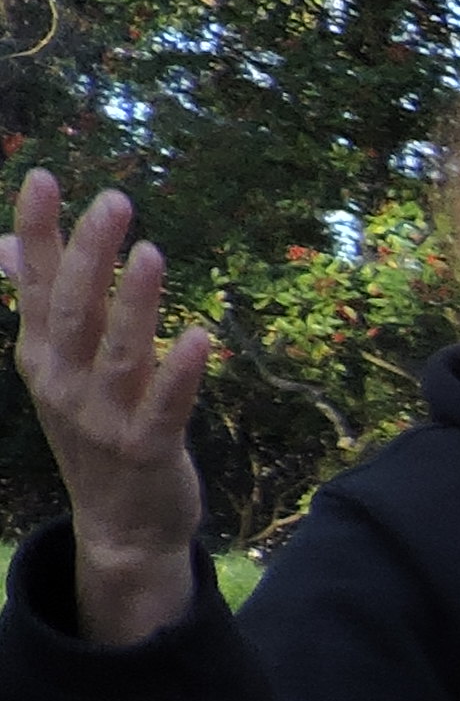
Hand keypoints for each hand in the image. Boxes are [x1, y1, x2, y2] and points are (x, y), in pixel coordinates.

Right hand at [8, 167, 208, 644]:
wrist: (118, 523)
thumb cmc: (95, 429)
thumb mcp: (60, 368)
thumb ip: (46, 306)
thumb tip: (10, 247)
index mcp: (41, 356)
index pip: (37, 283)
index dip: (39, 231)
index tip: (47, 177)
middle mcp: (62, 382)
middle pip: (74, 309)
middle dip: (90, 253)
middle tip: (115, 200)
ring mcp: (101, 417)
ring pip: (117, 351)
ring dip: (136, 302)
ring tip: (152, 253)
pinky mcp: (146, 449)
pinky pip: (164, 407)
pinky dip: (180, 373)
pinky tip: (199, 337)